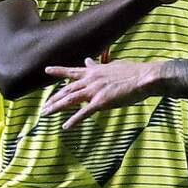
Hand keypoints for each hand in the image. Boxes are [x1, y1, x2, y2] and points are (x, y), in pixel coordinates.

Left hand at [42, 58, 158, 128]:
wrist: (144, 78)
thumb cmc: (134, 72)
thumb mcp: (114, 65)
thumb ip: (101, 66)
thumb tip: (91, 61)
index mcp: (95, 71)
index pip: (72, 71)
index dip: (58, 71)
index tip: (47, 70)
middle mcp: (91, 80)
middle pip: (67, 89)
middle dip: (54, 98)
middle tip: (44, 106)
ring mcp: (95, 91)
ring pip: (70, 100)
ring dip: (56, 107)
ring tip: (45, 114)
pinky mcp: (101, 102)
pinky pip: (84, 113)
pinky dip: (74, 120)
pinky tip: (66, 127)